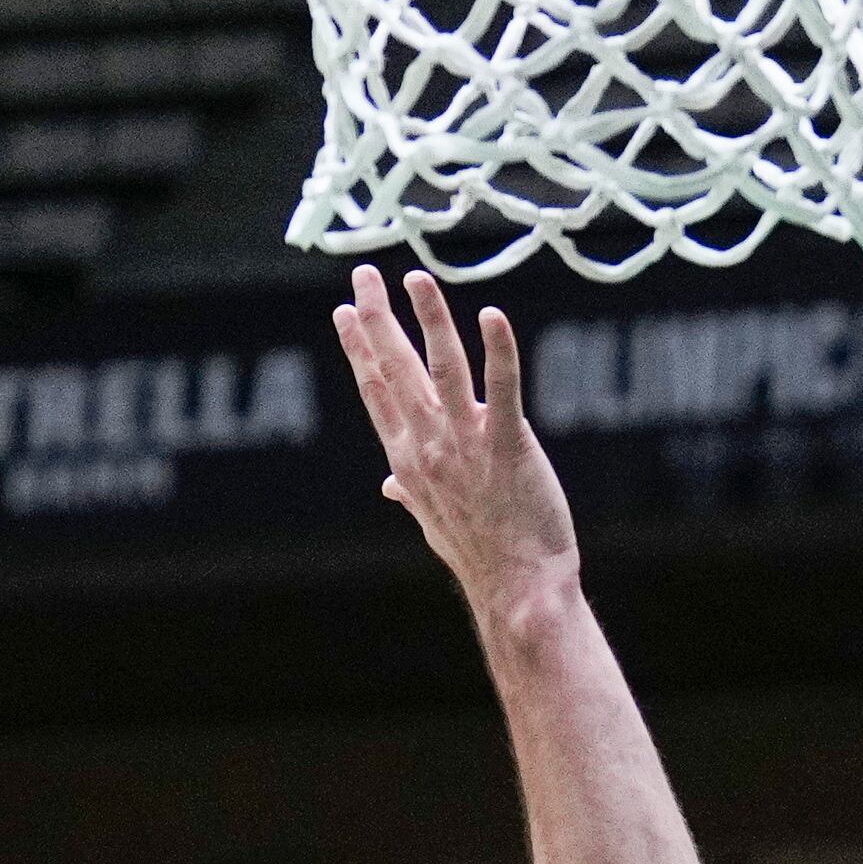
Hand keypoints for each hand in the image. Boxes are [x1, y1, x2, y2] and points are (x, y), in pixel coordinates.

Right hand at [333, 264, 578, 611]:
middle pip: (395, 369)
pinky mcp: (508, 446)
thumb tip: (390, 485)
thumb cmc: (480, 555)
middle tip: (364, 274)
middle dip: (377, 318)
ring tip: (415, 277)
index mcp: (408, 460)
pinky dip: (497, 351)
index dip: (359, 349)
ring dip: (427, 318)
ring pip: (442, 368)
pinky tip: (492, 316)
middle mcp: (429, 446)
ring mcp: (466, 444)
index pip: (376, 392)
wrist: (517, 589)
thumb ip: (411, 492)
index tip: (345, 312)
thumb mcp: (433, 522)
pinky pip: (502, 390)